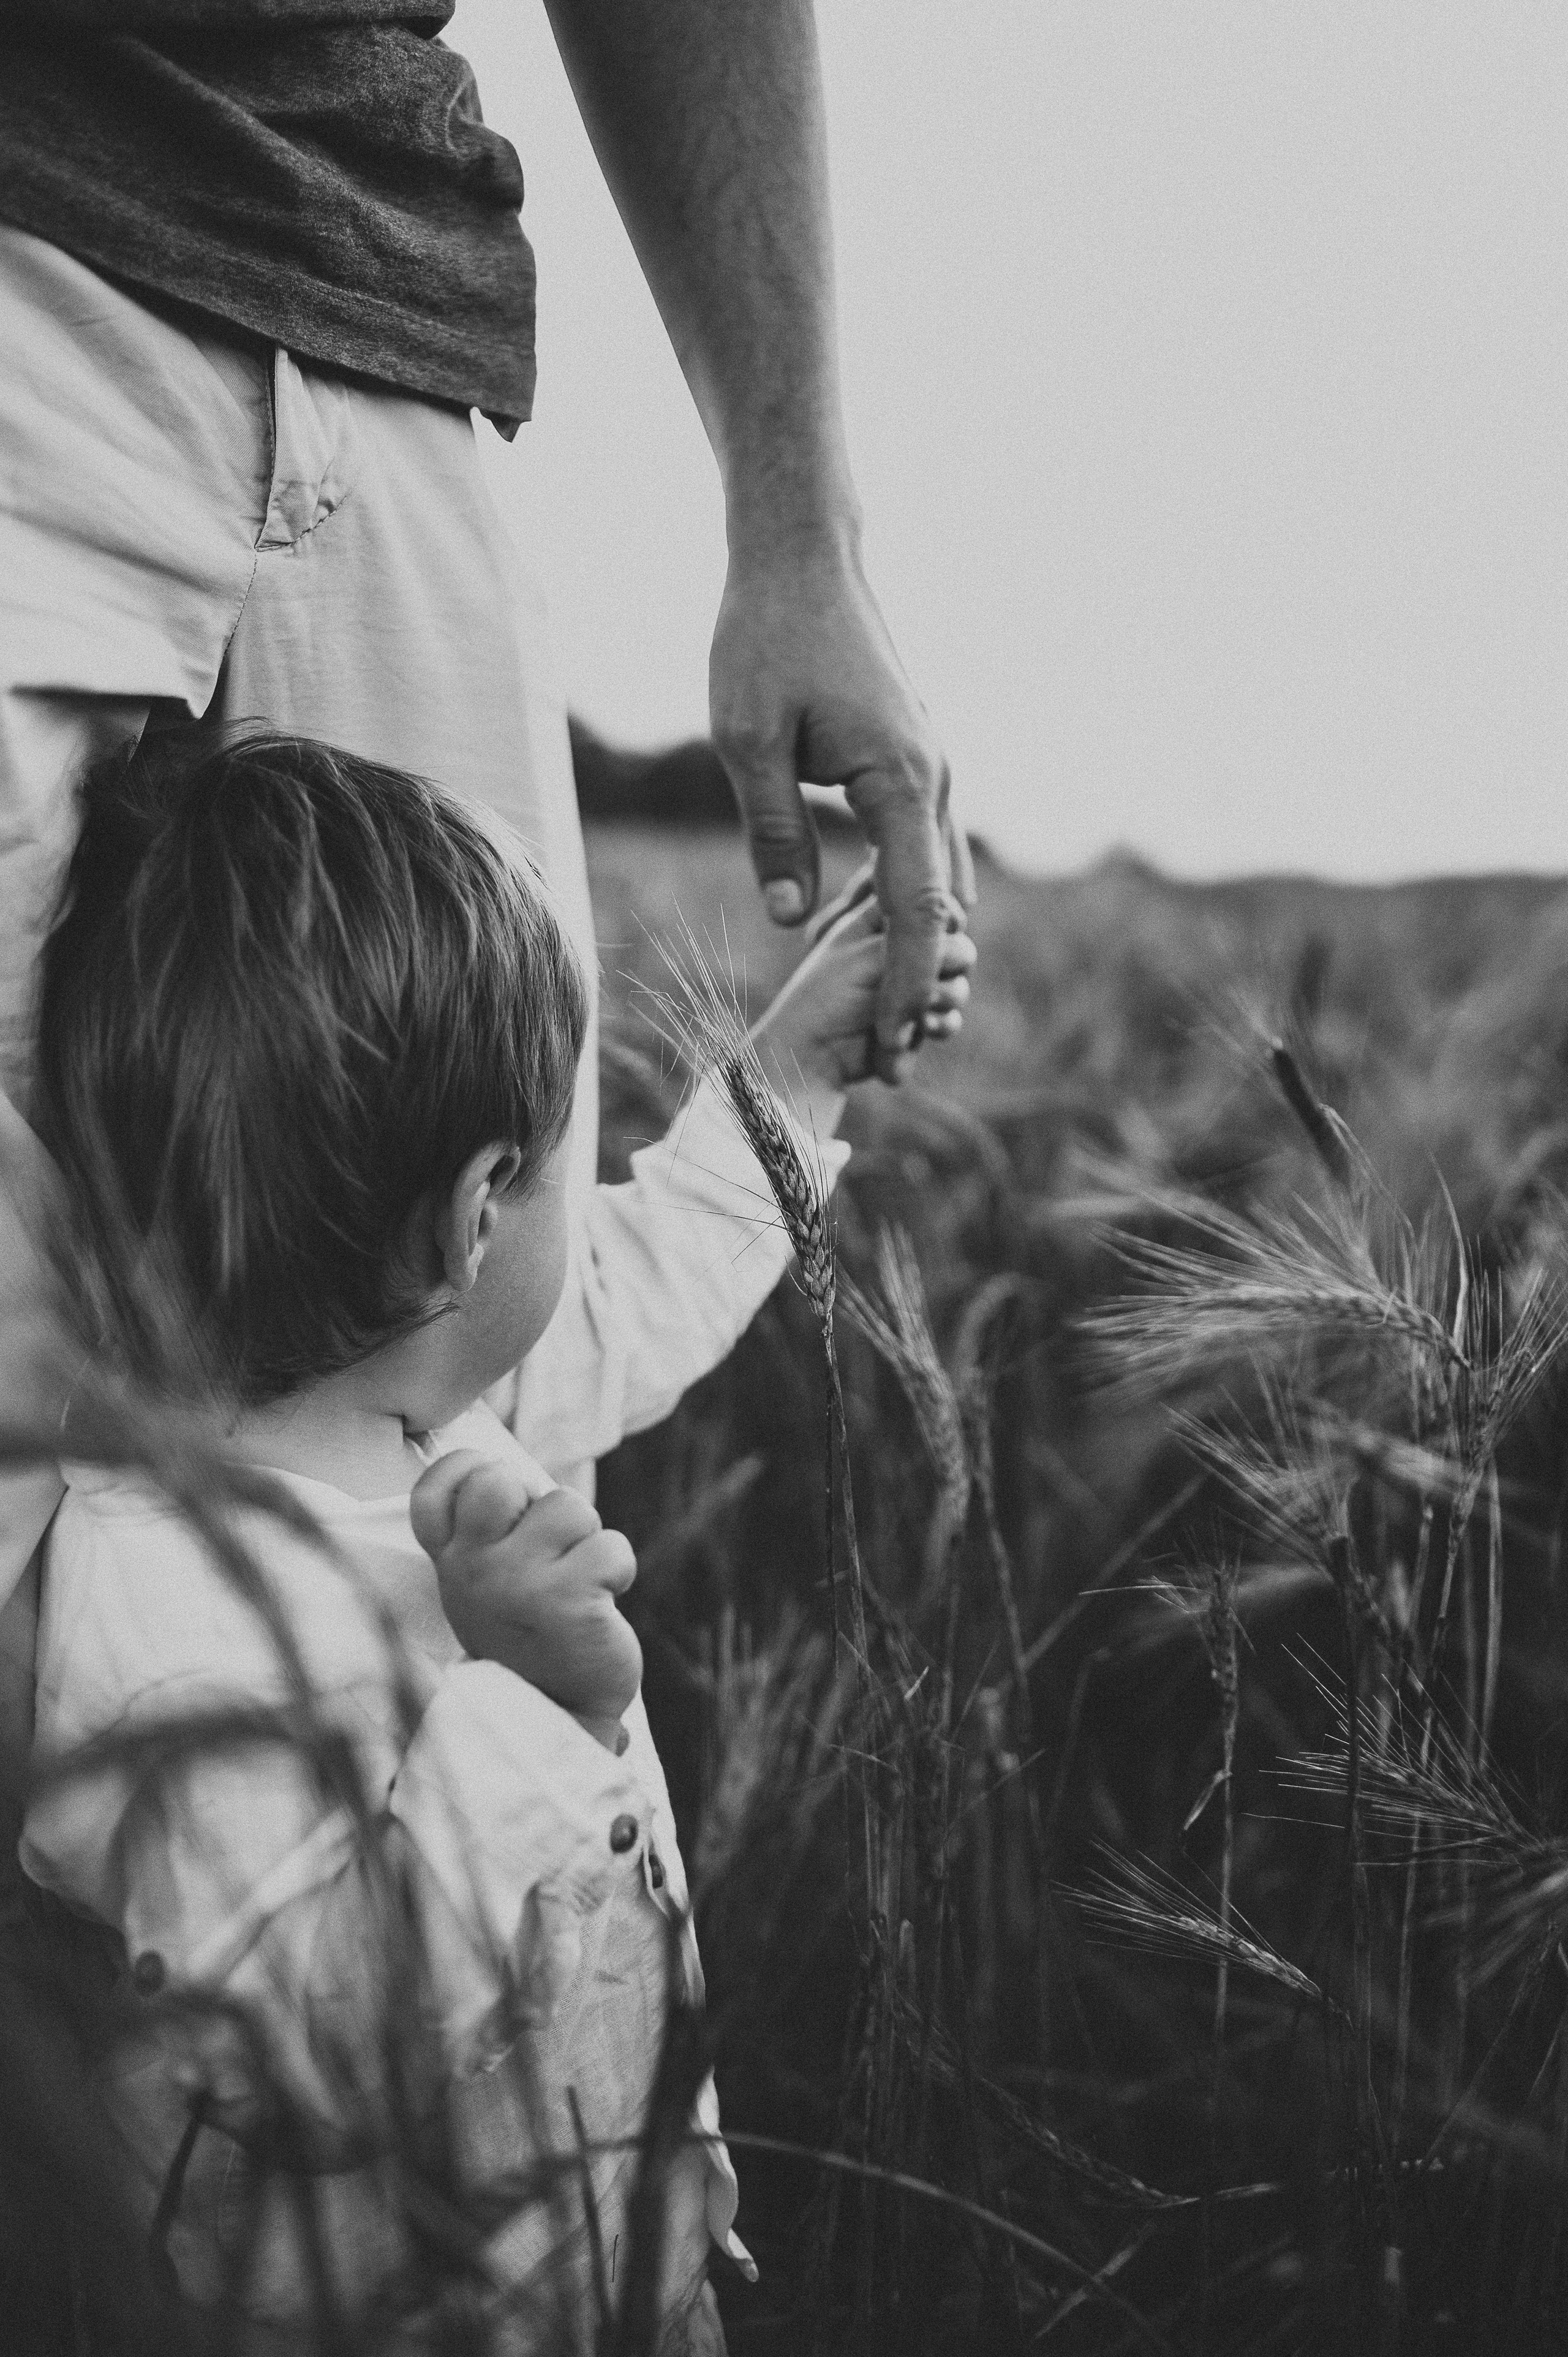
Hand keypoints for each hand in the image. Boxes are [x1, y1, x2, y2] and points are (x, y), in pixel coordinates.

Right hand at [411, 1452, 640, 1748]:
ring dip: (586, 1540)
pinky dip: (617, 1569)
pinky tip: (598, 1604)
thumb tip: (523, 1477)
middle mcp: (472, 1570)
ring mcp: (516, 1585)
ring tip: (574, 1583)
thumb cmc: (527, 1628)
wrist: (555, 1711)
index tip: (503, 1506)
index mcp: (450, 1560)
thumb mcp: (486, 1580)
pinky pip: (611, 1545)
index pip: (439, 1483)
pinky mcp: (568, 1602)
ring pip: (569, 1507)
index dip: (472, 1470)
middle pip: (497, 1478)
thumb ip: (489, 1528)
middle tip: (546, 1550)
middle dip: (537, 1501)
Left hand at [709, 531, 976, 1083]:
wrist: (803, 560)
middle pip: (944, 906)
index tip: (901, 1039)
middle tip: (896, 1051)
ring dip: (924, 942)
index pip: (918, 908)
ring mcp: (933, 769)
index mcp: (902, 782)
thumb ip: (773, 833)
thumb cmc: (767, 641)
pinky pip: (927, 847)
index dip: (912, 982)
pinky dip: (914, 898)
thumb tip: (792, 922)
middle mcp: (936, 781)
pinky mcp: (916, 760)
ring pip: (943, 878)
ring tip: (892, 1008)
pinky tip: (876, 932)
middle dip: (926, 980)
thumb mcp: (747, 742)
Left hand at [751, 887, 975, 1125]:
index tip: (919, 947)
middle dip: (942, 972)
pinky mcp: (918, 1020)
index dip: (939, 932)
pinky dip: (938, 1028)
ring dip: (941, 1003)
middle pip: (959, 949)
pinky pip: (949, 1020)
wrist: (812, 1053)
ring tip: (919, 1017)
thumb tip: (968, 945)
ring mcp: (913, 986)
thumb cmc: (828, 994)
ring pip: (958, 987)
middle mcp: (904, 948)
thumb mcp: (873, 956)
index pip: (937, 910)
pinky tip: (920, 1034)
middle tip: (921, 988)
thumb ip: (921, 945)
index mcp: (885, 917)